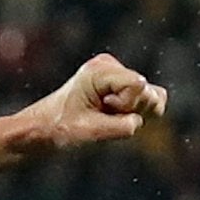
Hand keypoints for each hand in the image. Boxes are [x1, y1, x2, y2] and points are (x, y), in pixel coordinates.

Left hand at [26, 53, 168, 148]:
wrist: (40, 130)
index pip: (138, 86)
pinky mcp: (120, 84)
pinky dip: (133, 113)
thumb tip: (158, 106)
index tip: (101, 111)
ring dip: (133, 113)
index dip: (125, 107)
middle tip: (100, 116)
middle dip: (131, 111)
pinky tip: (109, 115)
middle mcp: (109, 66)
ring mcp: (116, 74)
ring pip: (151, 97)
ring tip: (104, 117)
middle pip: (148, 92)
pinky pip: (147, 99)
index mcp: (99, 70)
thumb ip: (127, 124)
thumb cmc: (60, 131)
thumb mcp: (92, 132)